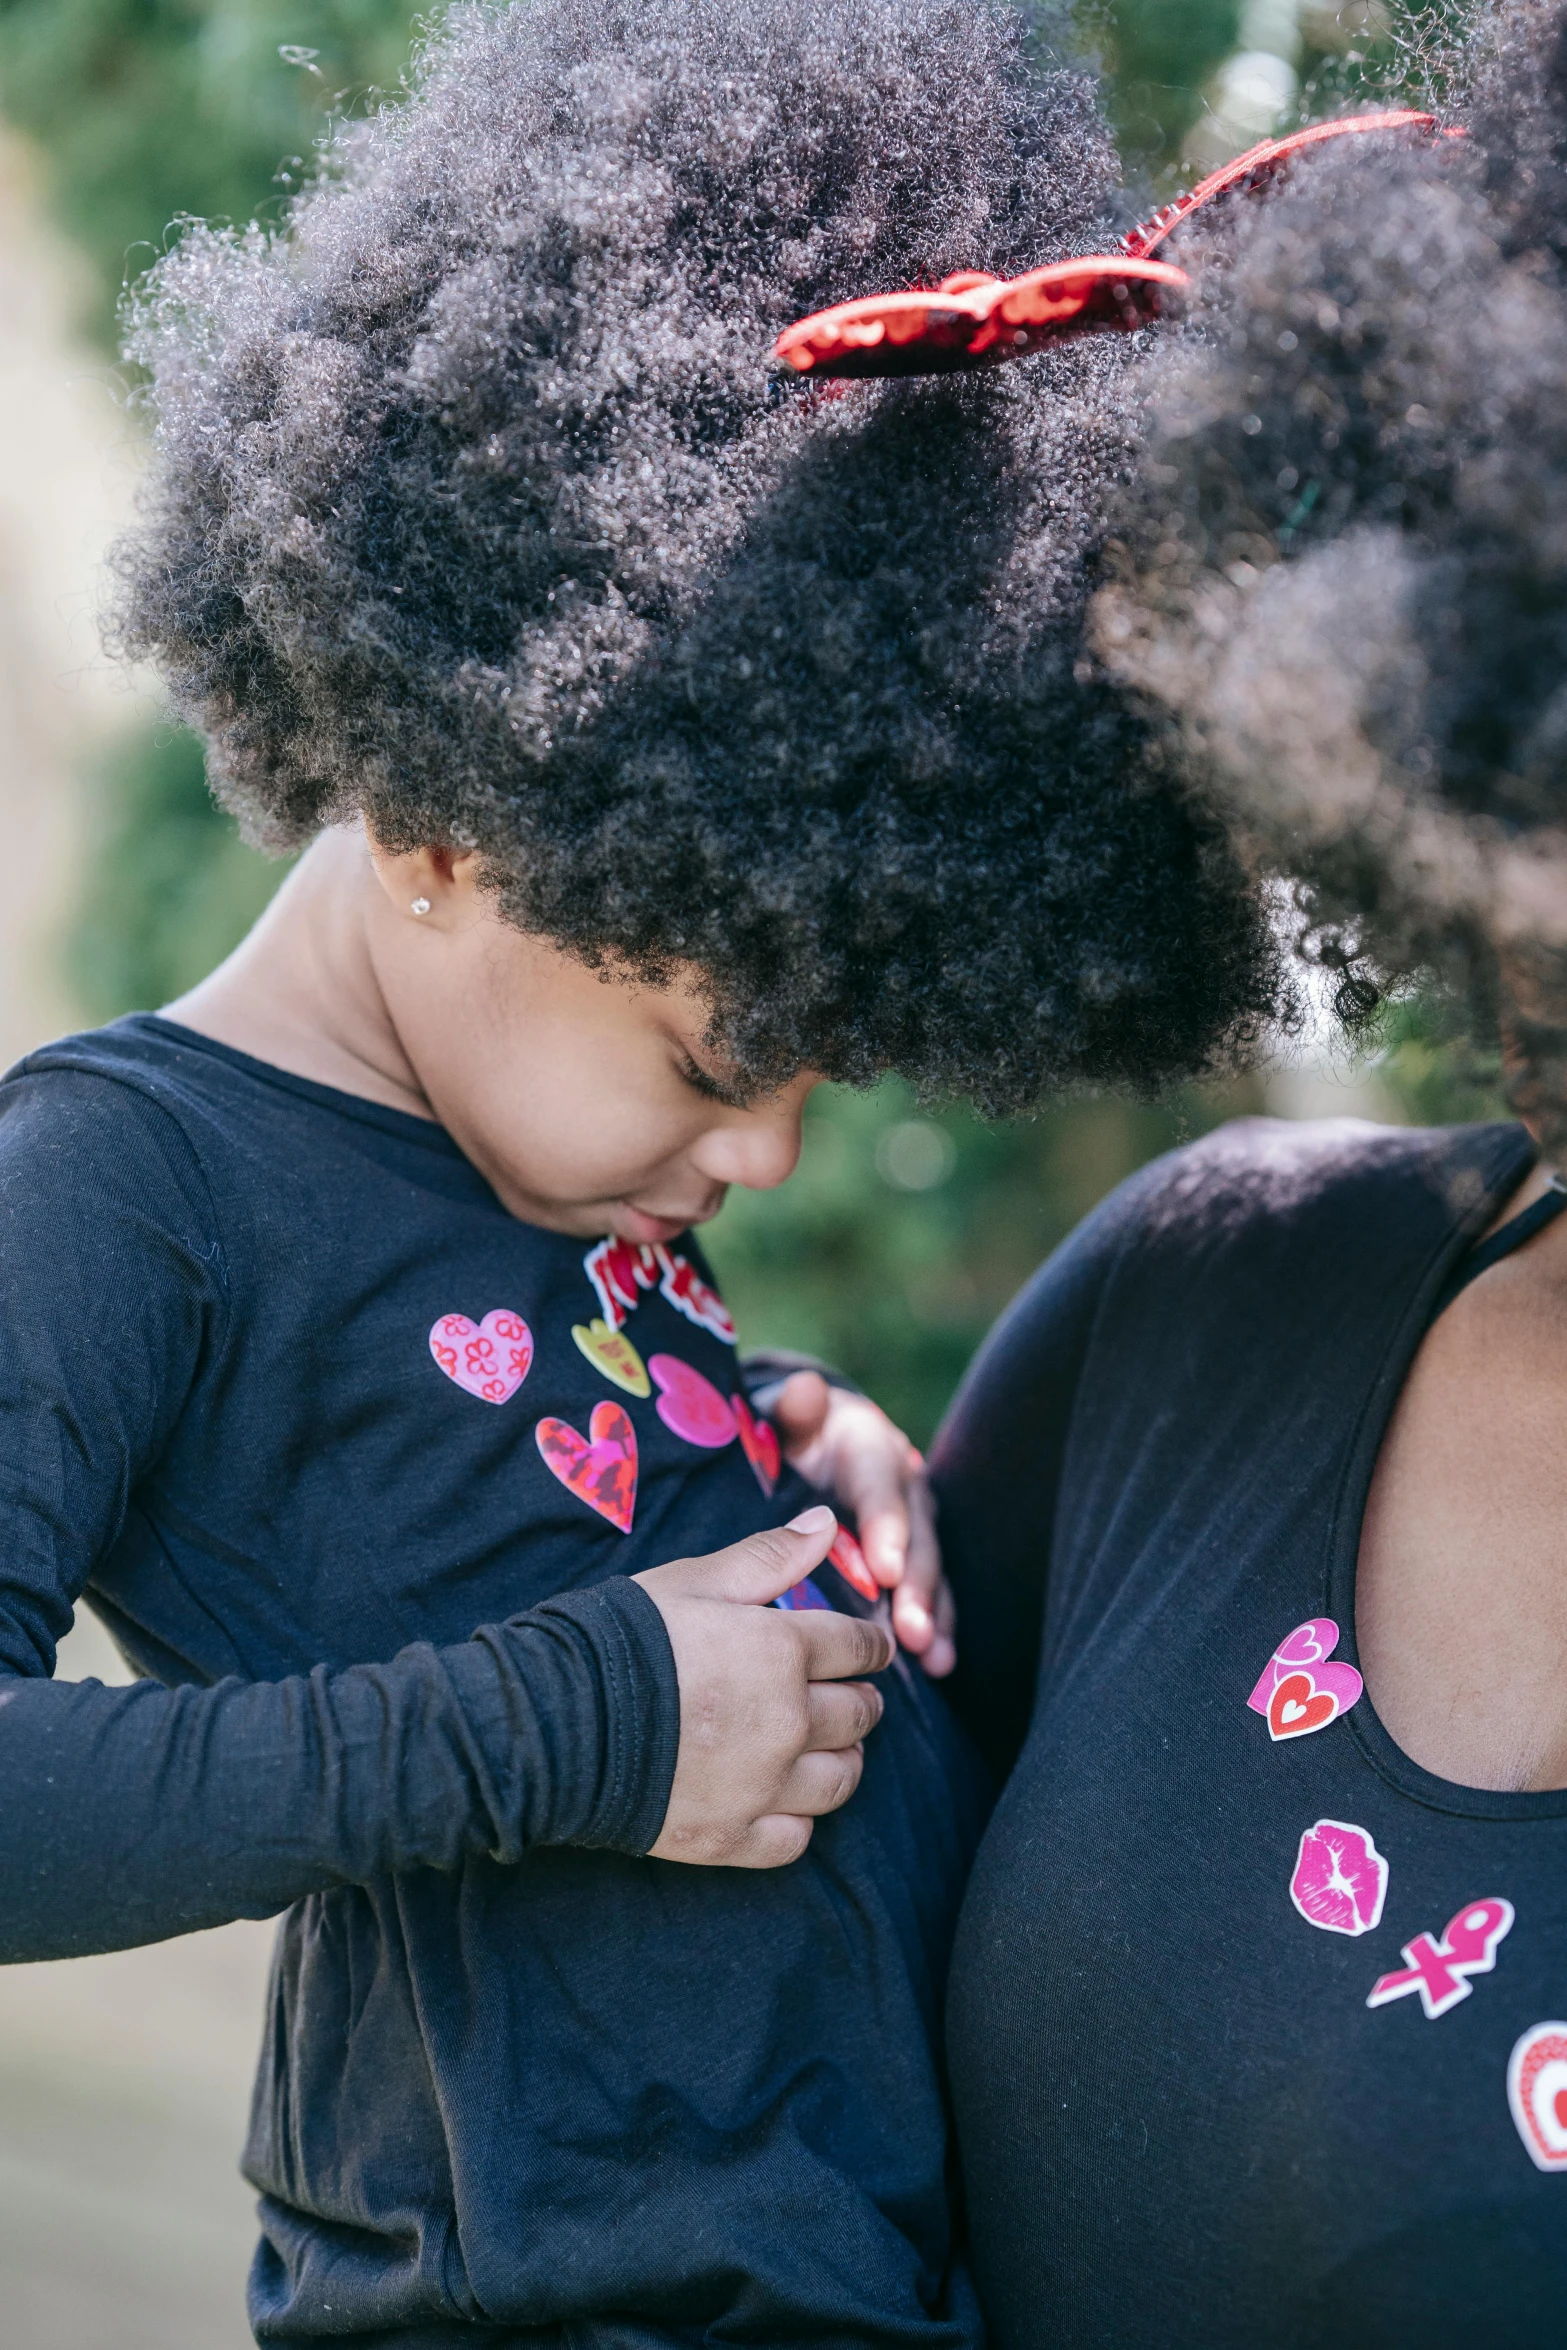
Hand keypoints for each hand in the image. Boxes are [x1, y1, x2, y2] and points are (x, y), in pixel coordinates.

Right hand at [634, 1505, 893, 1868]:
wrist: (555, 1721)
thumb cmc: (623, 1638)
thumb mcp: (695, 1581)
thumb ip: (769, 1556)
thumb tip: (825, 1524)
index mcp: (783, 1651)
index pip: (859, 1647)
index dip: (870, 1644)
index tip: (870, 1647)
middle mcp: (788, 1722)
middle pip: (859, 1714)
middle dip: (860, 1698)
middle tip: (849, 1694)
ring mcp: (763, 1787)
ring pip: (840, 1780)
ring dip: (843, 1758)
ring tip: (827, 1747)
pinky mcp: (732, 1838)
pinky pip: (796, 1838)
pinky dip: (797, 1818)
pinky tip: (782, 1799)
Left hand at [761, 1372, 955, 1676]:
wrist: (811, 1446)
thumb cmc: (794, 1437)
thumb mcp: (789, 1418)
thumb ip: (794, 1410)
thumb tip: (804, 1391)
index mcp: (873, 1448)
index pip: (882, 1487)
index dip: (887, 1527)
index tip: (885, 1569)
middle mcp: (905, 1486)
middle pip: (917, 1538)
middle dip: (916, 1586)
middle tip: (910, 1630)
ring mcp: (915, 1526)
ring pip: (931, 1571)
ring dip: (935, 1615)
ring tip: (934, 1656)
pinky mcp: (914, 1558)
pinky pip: (932, 1594)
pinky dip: (938, 1628)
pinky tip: (939, 1665)